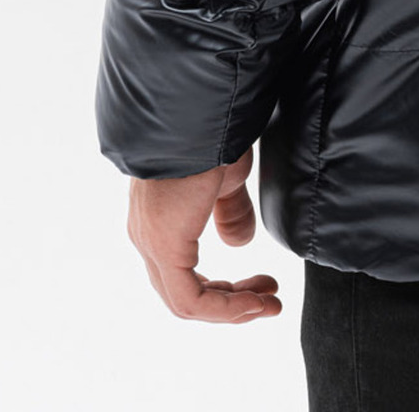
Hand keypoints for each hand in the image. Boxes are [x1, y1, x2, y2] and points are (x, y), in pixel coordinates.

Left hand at [126, 147, 283, 323]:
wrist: (198, 110)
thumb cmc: (213, 130)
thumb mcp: (227, 177)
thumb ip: (231, 211)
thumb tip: (238, 243)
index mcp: (160, 219)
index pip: (186, 276)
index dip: (225, 290)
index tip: (262, 286)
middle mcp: (148, 235)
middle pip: (186, 293)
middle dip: (233, 303)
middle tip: (270, 301)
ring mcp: (151, 242)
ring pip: (186, 301)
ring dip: (232, 309)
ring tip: (269, 305)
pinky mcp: (163, 246)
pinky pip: (189, 299)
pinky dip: (223, 308)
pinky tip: (253, 302)